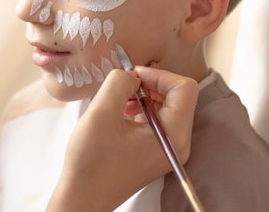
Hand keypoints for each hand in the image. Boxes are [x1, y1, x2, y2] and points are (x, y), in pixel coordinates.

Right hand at [47, 67, 198, 211]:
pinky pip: (158, 119)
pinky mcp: (157, 151)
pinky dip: (142, 108)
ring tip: (120, 101)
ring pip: (168, 105)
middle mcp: (179, 143)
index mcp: (173, 135)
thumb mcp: (102, 111)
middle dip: (151, 84)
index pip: (184, 88)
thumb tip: (130, 73)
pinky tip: (121, 113)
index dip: (159, 75)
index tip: (133, 76)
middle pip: (178, 95)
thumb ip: (119, 82)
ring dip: (144, 95)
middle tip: (123, 86)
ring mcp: (169, 148)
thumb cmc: (92, 162)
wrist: (84, 196)